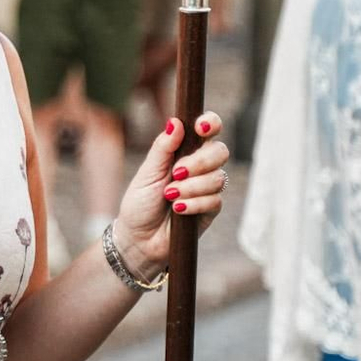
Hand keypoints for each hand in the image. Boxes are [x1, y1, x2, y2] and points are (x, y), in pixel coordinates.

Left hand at [113, 111, 232, 275]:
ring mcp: (207, 187)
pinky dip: (194, 204)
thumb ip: (163, 148)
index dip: (210, 123)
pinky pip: (215, 200)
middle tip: (177, 172)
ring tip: (170, 196)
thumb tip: (175, 121)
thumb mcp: (147, 172)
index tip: (201, 127)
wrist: (139, 238)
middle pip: (220, 151)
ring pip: (218, 177)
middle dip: (200, 161)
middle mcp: (200, 165)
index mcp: (184, 150)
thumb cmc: (140, 202)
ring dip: (192, 187)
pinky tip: (178, 210)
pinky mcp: (211, 208)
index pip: (207, 128)